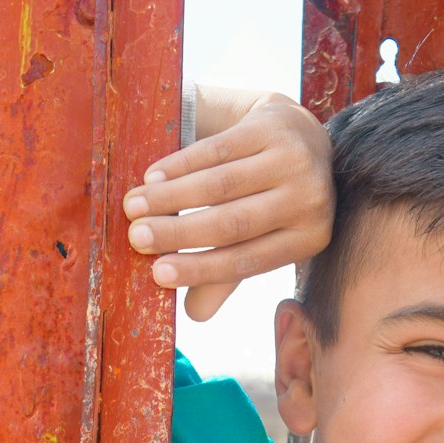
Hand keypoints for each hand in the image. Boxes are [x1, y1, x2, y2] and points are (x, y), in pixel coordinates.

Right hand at [123, 86, 333, 321]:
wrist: (302, 134)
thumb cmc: (273, 200)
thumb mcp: (261, 239)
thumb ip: (227, 275)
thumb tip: (194, 315)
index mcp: (309, 239)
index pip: (246, 261)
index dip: (200, 269)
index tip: (157, 273)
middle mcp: (309, 200)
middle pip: (232, 223)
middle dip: (179, 234)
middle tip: (136, 238)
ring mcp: (294, 160)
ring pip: (221, 185)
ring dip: (171, 198)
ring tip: (134, 207)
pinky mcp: (273, 125)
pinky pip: (217, 149)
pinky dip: (179, 165)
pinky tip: (152, 177)